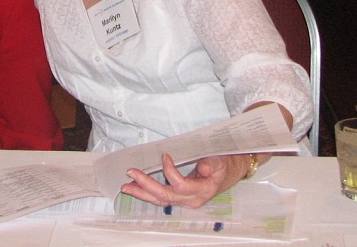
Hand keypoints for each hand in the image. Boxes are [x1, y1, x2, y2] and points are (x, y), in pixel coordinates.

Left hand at [121, 152, 254, 209]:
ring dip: (142, 193)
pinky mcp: (180, 198)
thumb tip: (201, 167)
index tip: (164, 155)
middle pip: (165, 195)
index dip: (170, 171)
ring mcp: (184, 201)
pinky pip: (161, 198)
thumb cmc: (225, 164)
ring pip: (160, 200)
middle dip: (146, 185)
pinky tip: (136, 187)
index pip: (180, 185)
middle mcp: (191, 199)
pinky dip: (147, 193)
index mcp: (202, 190)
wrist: (231, 172)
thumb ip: (211, 164)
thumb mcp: (221, 160)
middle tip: (131, 173)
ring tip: (126, 186)